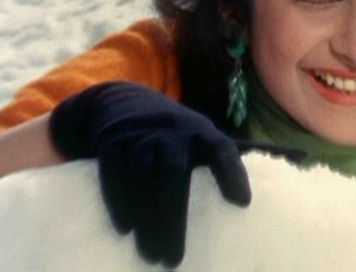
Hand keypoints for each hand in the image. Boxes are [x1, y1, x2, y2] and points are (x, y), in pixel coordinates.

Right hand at [49, 81, 250, 267]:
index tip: (242, 203)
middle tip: (173, 259)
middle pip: (175, 172)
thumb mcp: (195, 135)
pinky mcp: (112, 139)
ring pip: (143, 175)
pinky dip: (119, 202)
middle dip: (173, 217)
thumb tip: (244, 201)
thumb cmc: (170, 132)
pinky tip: (126, 228)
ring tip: (150, 253)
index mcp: (200, 131)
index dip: (232, 174)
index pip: (221, 149)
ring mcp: (140, 133)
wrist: (122, 100)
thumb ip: (216, 160)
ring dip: (146, 217)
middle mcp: (172, 129)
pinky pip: (114, 173)